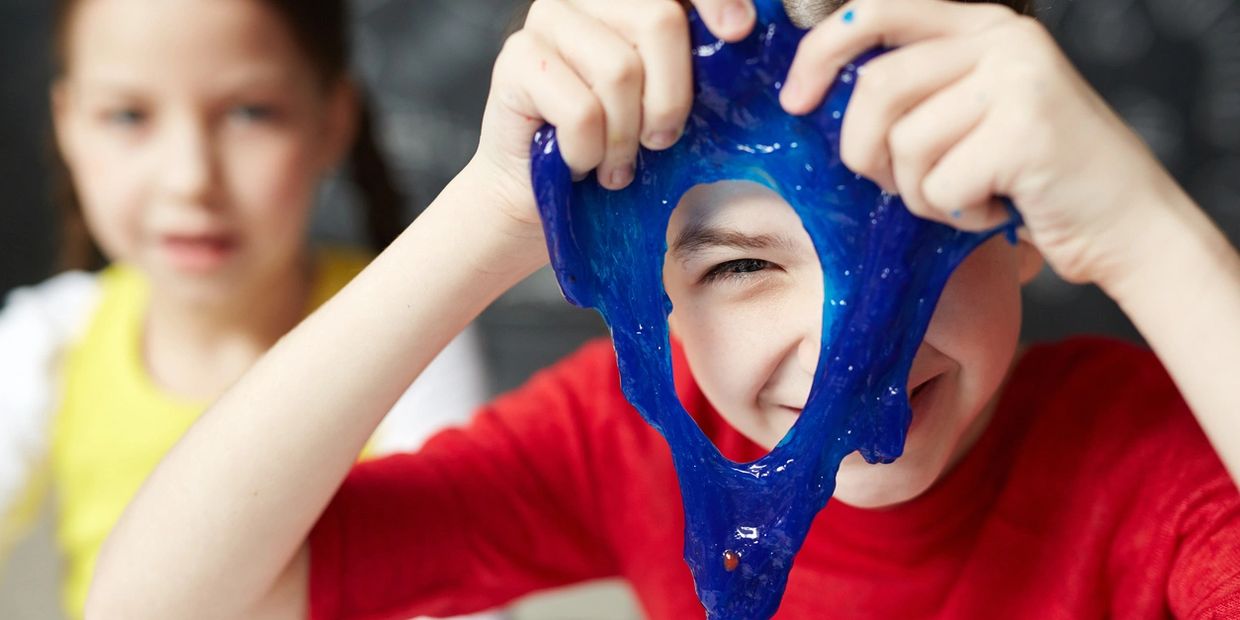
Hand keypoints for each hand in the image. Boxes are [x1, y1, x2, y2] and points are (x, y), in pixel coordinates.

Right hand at [466, 0, 756, 254]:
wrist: (538, 193)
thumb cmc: (611, 146)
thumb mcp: (664, 101)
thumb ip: (695, 64)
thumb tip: (745, 36)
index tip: (740, 32)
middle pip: (658, 20)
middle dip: (670, 97)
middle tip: (660, 142)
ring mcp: (545, 20)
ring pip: (620, 70)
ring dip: (626, 136)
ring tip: (617, 165)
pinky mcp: (515, 59)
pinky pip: (581, 109)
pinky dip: (590, 151)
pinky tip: (581, 163)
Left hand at [778, 0, 1184, 288]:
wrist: (1129, 223)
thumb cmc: (1035, 178)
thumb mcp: (971, 114)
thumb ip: (915, 91)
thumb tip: (817, 96)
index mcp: (981, 25)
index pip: (876, 10)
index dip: (821, 53)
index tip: (795, 101)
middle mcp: (1002, 39)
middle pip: (877, 88)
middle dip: (865, 153)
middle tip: (895, 184)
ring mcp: (1018, 80)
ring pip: (905, 144)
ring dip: (919, 193)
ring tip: (965, 197)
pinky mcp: (1027, 130)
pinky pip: (939, 185)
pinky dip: (955, 216)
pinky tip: (995, 210)